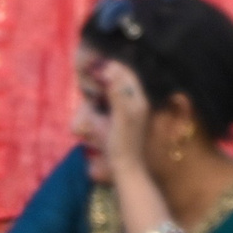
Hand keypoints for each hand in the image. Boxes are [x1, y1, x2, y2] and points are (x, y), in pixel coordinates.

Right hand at [97, 58, 152, 173]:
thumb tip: (110, 71)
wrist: (127, 169)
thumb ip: (118, 94)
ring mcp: (132, 112)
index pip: (127, 75)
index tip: (96, 64)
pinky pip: (117, 100)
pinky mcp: (125, 120)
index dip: (113, 67)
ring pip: (121, 89)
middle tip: (94, 69)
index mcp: (138, 101)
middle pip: (125, 80)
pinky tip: (98, 97)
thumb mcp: (120, 117)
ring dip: (109, 82)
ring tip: (95, 78)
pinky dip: (108, 94)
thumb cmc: (123, 144)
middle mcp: (138, 103)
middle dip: (111, 73)